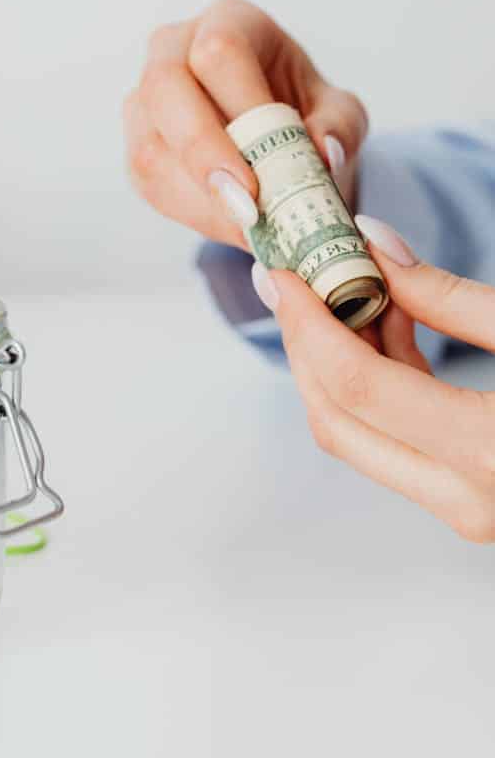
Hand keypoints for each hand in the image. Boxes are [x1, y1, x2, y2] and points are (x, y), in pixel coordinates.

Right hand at [123, 0, 367, 250]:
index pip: (219, 51)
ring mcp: (146, 97)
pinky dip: (192, 213)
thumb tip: (323, 152)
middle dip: (203, 152)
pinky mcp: (139, 144)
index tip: (265, 159)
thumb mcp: (338, 114)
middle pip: (165, 87)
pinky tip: (231, 225)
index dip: (239, 108)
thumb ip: (338, 127)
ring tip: (251, 228)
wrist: (277, 138)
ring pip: (150, 145)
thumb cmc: (304, 113)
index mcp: (229, 22)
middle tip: (245, 208)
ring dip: (200, 198)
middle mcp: (174, 49)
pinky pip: (149, 181)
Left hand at [252, 215, 494, 541]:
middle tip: (291, 279)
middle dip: (305, 346)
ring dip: (341, 361)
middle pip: (339, 422)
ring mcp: (469, 511)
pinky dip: (380, 382)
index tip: (282, 272)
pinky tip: (392, 323)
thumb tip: (374, 246)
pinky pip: (395, 441)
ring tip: (353, 286)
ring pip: (361, 436)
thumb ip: (453, 296)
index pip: (357, 387)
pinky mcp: (471, 501)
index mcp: (493, 453)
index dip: (307, 324)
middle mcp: (471, 500)